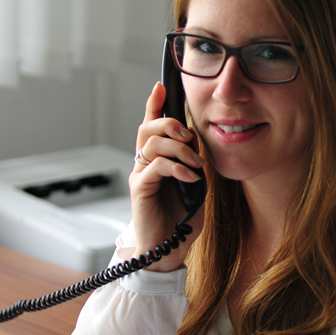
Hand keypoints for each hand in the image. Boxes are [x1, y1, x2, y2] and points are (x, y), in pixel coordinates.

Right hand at [129, 82, 205, 271]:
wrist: (169, 249)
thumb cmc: (181, 217)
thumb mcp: (194, 181)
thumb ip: (191, 159)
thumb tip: (195, 140)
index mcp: (157, 158)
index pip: (151, 124)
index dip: (154, 103)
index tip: (161, 86)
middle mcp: (144, 163)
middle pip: (148, 127)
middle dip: (170, 124)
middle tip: (189, 136)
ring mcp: (140, 175)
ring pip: (151, 143)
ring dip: (179, 148)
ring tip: (195, 164)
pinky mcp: (139, 189)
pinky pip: (155, 165)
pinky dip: (176, 167)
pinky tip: (190, 177)